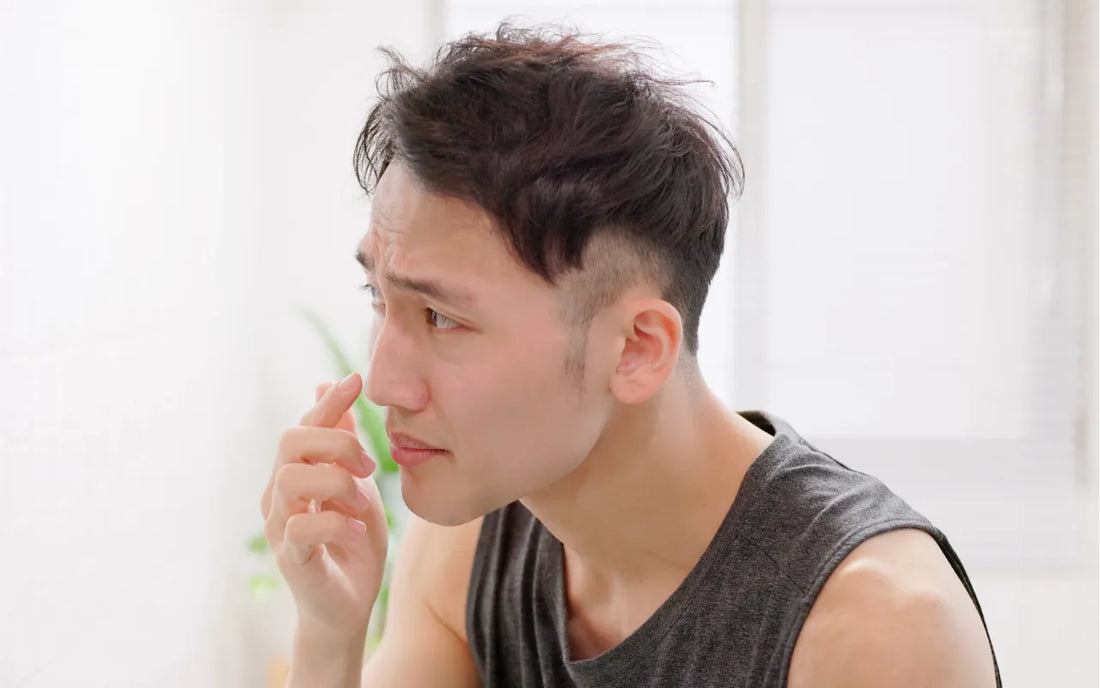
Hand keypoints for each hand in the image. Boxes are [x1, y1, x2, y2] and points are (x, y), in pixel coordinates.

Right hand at [260, 373, 387, 642]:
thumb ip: (343, 442)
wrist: (350, 603)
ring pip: (291, 479)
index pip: (304, 426)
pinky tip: (355, 528)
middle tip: (368, 465)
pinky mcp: (290, 558)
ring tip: (361, 502)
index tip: (357, 380)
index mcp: (295, 473)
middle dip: (335, 443)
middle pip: (290, 442)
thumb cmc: (351, 542)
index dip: (329, 402)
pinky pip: (301, 526)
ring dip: (336, 483)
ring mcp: (280, 527)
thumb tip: (328, 387)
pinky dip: (335, 521)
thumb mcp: (357, 483)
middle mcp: (279, 495)